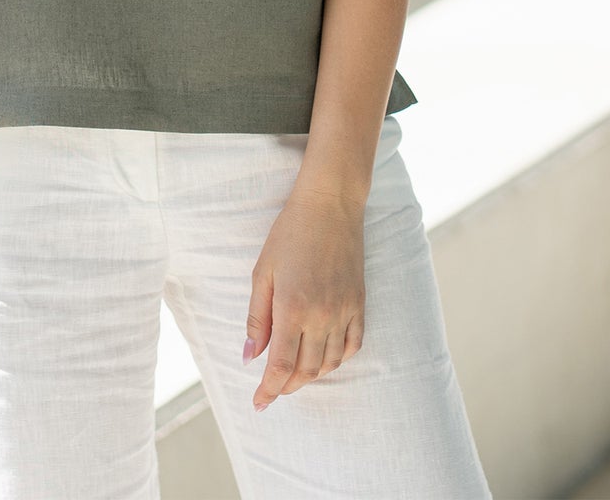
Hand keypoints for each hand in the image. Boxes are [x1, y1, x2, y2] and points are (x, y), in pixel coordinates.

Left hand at [243, 189, 366, 412]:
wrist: (329, 206)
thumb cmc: (289, 234)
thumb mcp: (263, 272)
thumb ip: (257, 318)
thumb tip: (250, 357)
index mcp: (292, 308)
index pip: (280, 366)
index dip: (269, 390)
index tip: (258, 404)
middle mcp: (321, 316)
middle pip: (306, 371)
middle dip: (287, 386)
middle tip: (272, 390)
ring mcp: (344, 311)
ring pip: (329, 364)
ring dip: (311, 376)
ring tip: (294, 375)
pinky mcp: (359, 304)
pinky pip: (352, 346)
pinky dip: (337, 360)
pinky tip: (324, 358)